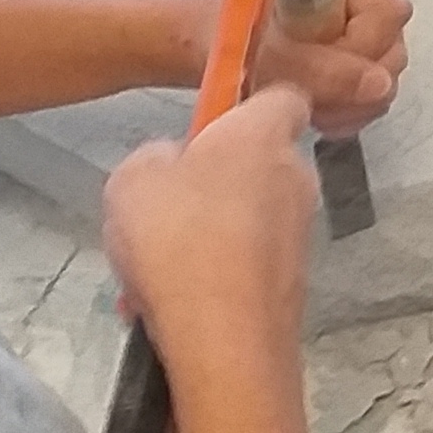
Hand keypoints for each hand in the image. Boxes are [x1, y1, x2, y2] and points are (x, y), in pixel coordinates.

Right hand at [103, 87, 317, 376]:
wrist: (222, 336)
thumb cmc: (177, 235)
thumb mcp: (133, 177)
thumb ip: (156, 157)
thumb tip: (174, 163)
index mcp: (263, 135)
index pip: (283, 96)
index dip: (251, 103)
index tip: (213, 122)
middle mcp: (295, 178)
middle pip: (258, 162)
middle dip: (214, 180)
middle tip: (164, 206)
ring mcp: (299, 233)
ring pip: (245, 218)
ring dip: (203, 236)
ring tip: (150, 269)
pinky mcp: (293, 282)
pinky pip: (244, 264)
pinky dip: (209, 277)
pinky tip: (162, 304)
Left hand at [247, 0, 409, 138]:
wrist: (210, 41)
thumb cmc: (232, 36)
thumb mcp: (274, 58)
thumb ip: (326, 70)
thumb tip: (377, 83)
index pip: (387, 11)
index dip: (360, 48)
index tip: (320, 64)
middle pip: (391, 44)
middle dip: (353, 82)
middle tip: (312, 90)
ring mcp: (362, 14)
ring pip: (386, 70)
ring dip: (349, 99)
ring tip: (310, 100)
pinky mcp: (359, 43)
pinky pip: (376, 84)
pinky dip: (348, 104)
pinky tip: (319, 103)